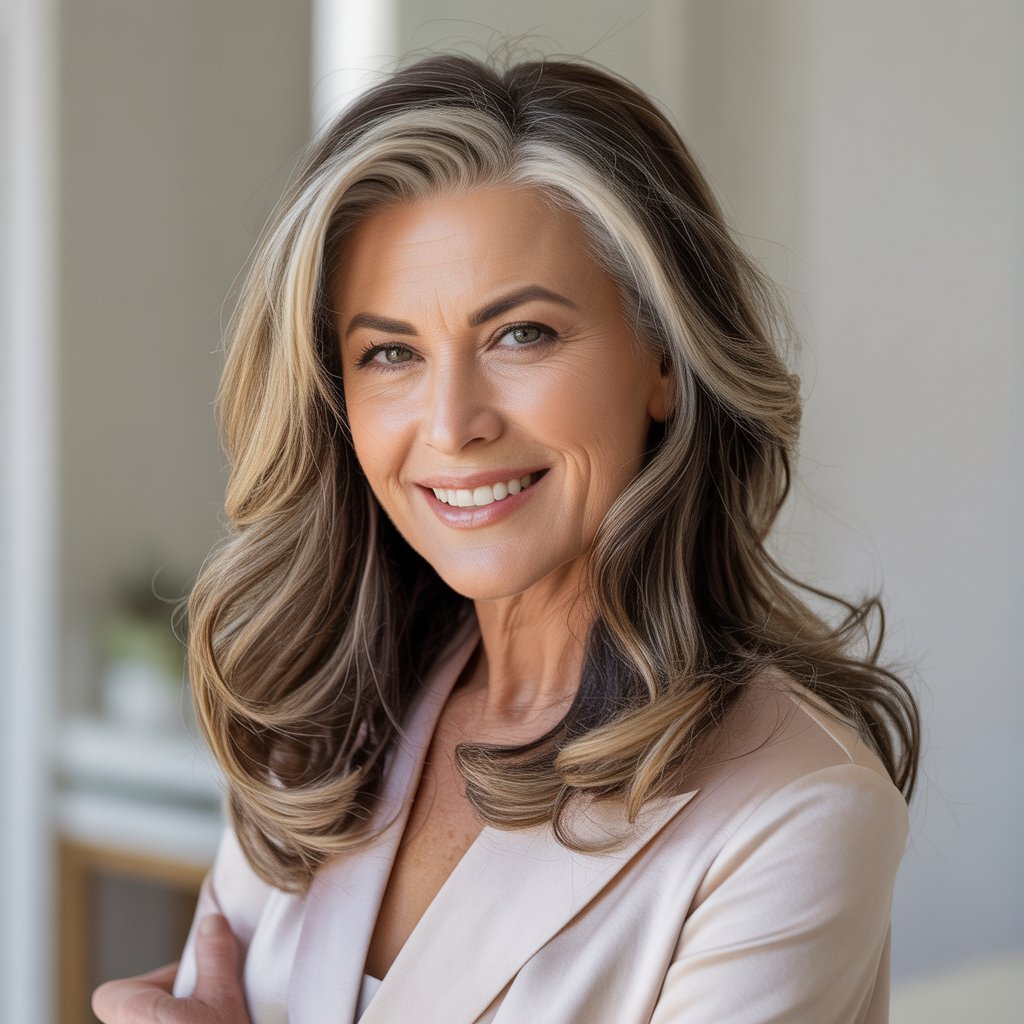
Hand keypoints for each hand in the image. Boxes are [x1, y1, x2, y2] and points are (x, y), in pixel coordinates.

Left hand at [92, 914, 251, 1023]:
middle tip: (202, 1008)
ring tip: (206, 1022)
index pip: (111, 992)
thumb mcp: (224, 999)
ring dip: (172, 1020)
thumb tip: (211, 923)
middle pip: (137, 1009)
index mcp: (131, 1015)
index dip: (147, 986)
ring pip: (147, 1023)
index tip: (183, 985)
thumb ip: (214, 957)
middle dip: (167, 1004)